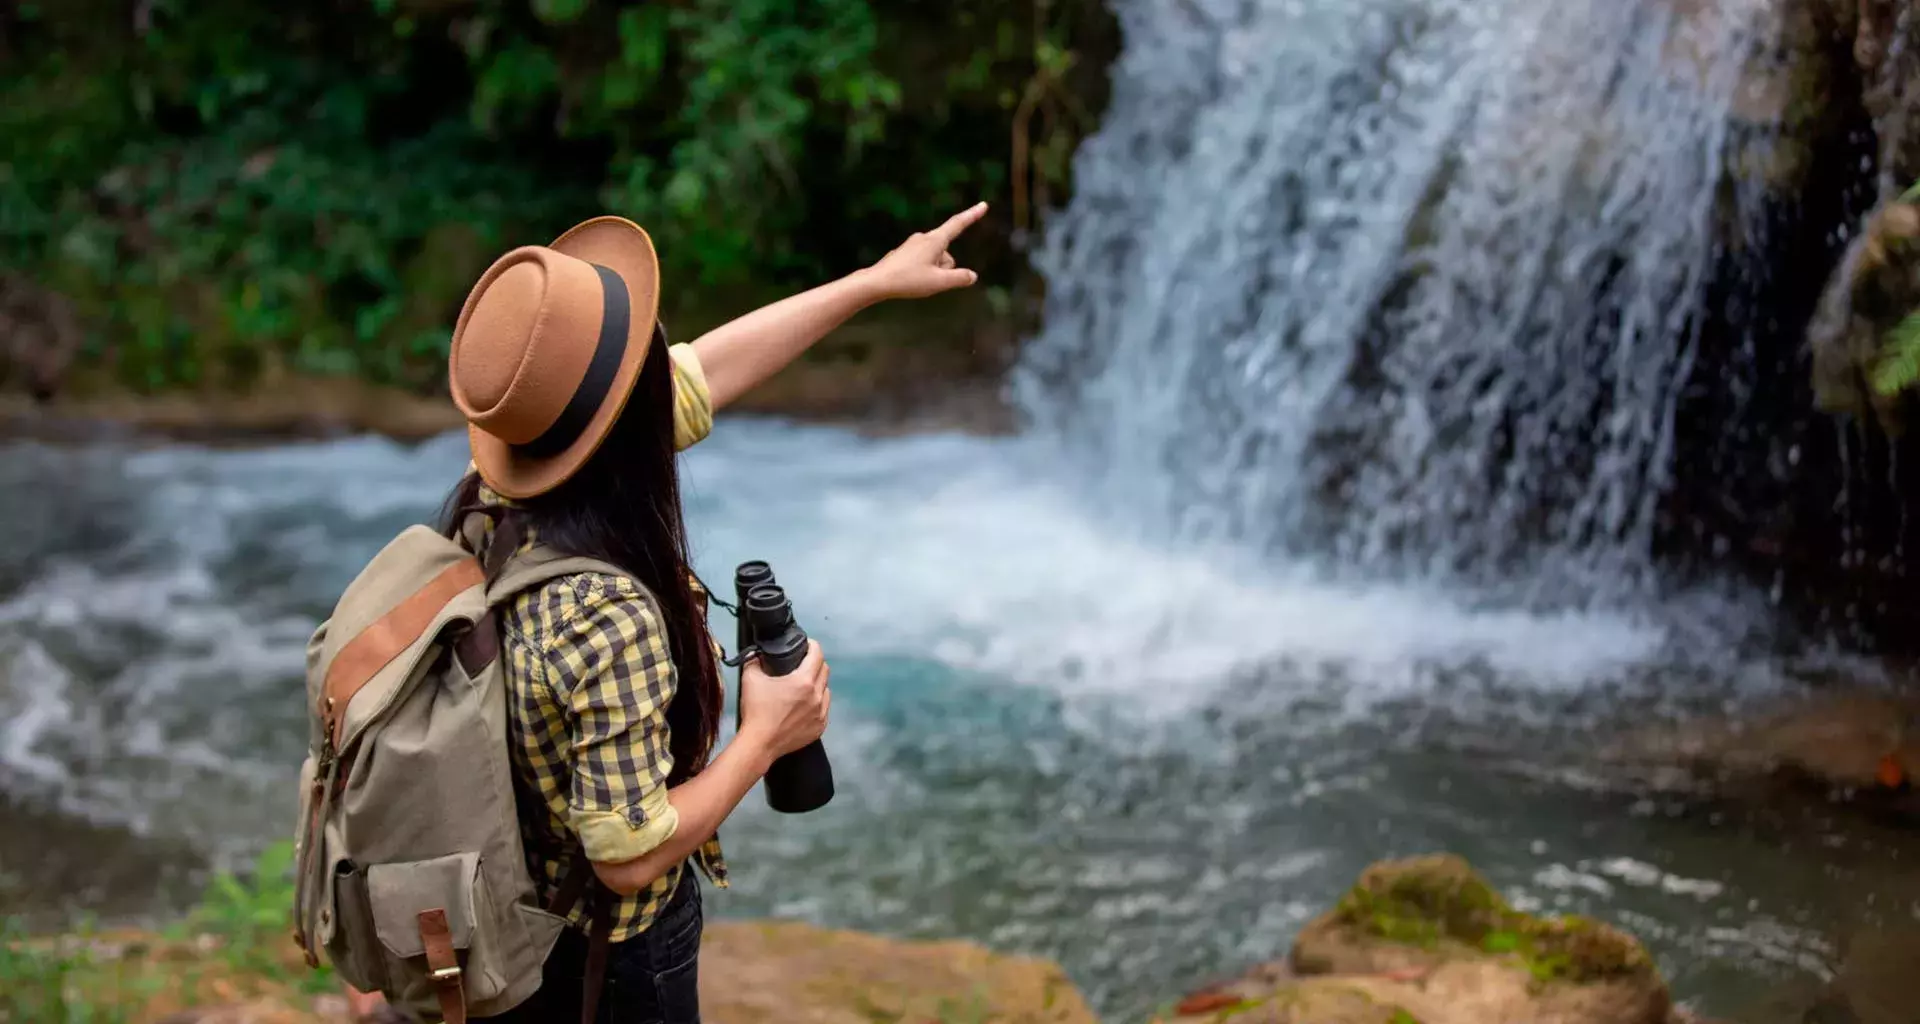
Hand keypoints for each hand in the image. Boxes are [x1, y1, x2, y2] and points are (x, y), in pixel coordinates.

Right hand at [737, 640, 830, 761]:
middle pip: (825, 670)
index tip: (807, 645)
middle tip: (803, 663)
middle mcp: (817, 696)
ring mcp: (820, 713)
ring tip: (804, 686)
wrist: (759, 743)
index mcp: (804, 681)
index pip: (817, 655)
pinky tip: (805, 705)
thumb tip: (756, 653)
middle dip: (815, 663)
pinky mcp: (820, 727)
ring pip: (826, 690)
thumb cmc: (756, 711)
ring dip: (818, 684)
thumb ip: (754, 660)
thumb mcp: (750, 679)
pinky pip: (824, 709)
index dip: (813, 646)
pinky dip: (817, 703)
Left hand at [856, 202, 987, 300]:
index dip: (972, 215)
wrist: (877, 282)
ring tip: (919, 281)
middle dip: (946, 266)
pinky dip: (923, 270)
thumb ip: (959, 278)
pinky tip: (911, 279)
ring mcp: (913, 244)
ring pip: (935, 257)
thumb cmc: (909, 280)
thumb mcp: (939, 282)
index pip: (958, 224)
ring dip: (934, 270)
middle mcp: (924, 238)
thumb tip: (972, 275)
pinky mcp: (904, 253)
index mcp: (934, 240)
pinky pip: (923, 260)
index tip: (983, 205)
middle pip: (946, 251)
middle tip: (932, 280)